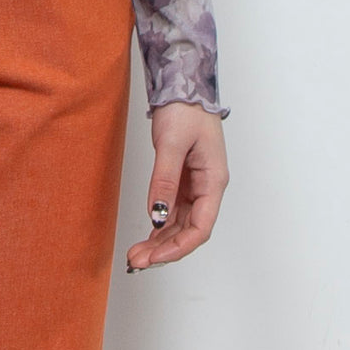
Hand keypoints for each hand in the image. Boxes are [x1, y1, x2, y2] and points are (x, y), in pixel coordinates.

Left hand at [126, 101, 228, 272]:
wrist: (183, 88)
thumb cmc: (185, 110)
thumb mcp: (171, 144)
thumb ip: (164, 181)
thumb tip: (157, 216)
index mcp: (214, 181)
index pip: (201, 228)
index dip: (178, 248)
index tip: (154, 257)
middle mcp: (207, 188)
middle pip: (189, 232)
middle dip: (164, 250)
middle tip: (136, 261)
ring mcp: (195, 188)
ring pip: (180, 226)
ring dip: (159, 243)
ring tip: (135, 255)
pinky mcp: (183, 184)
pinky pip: (172, 214)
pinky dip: (159, 228)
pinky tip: (145, 238)